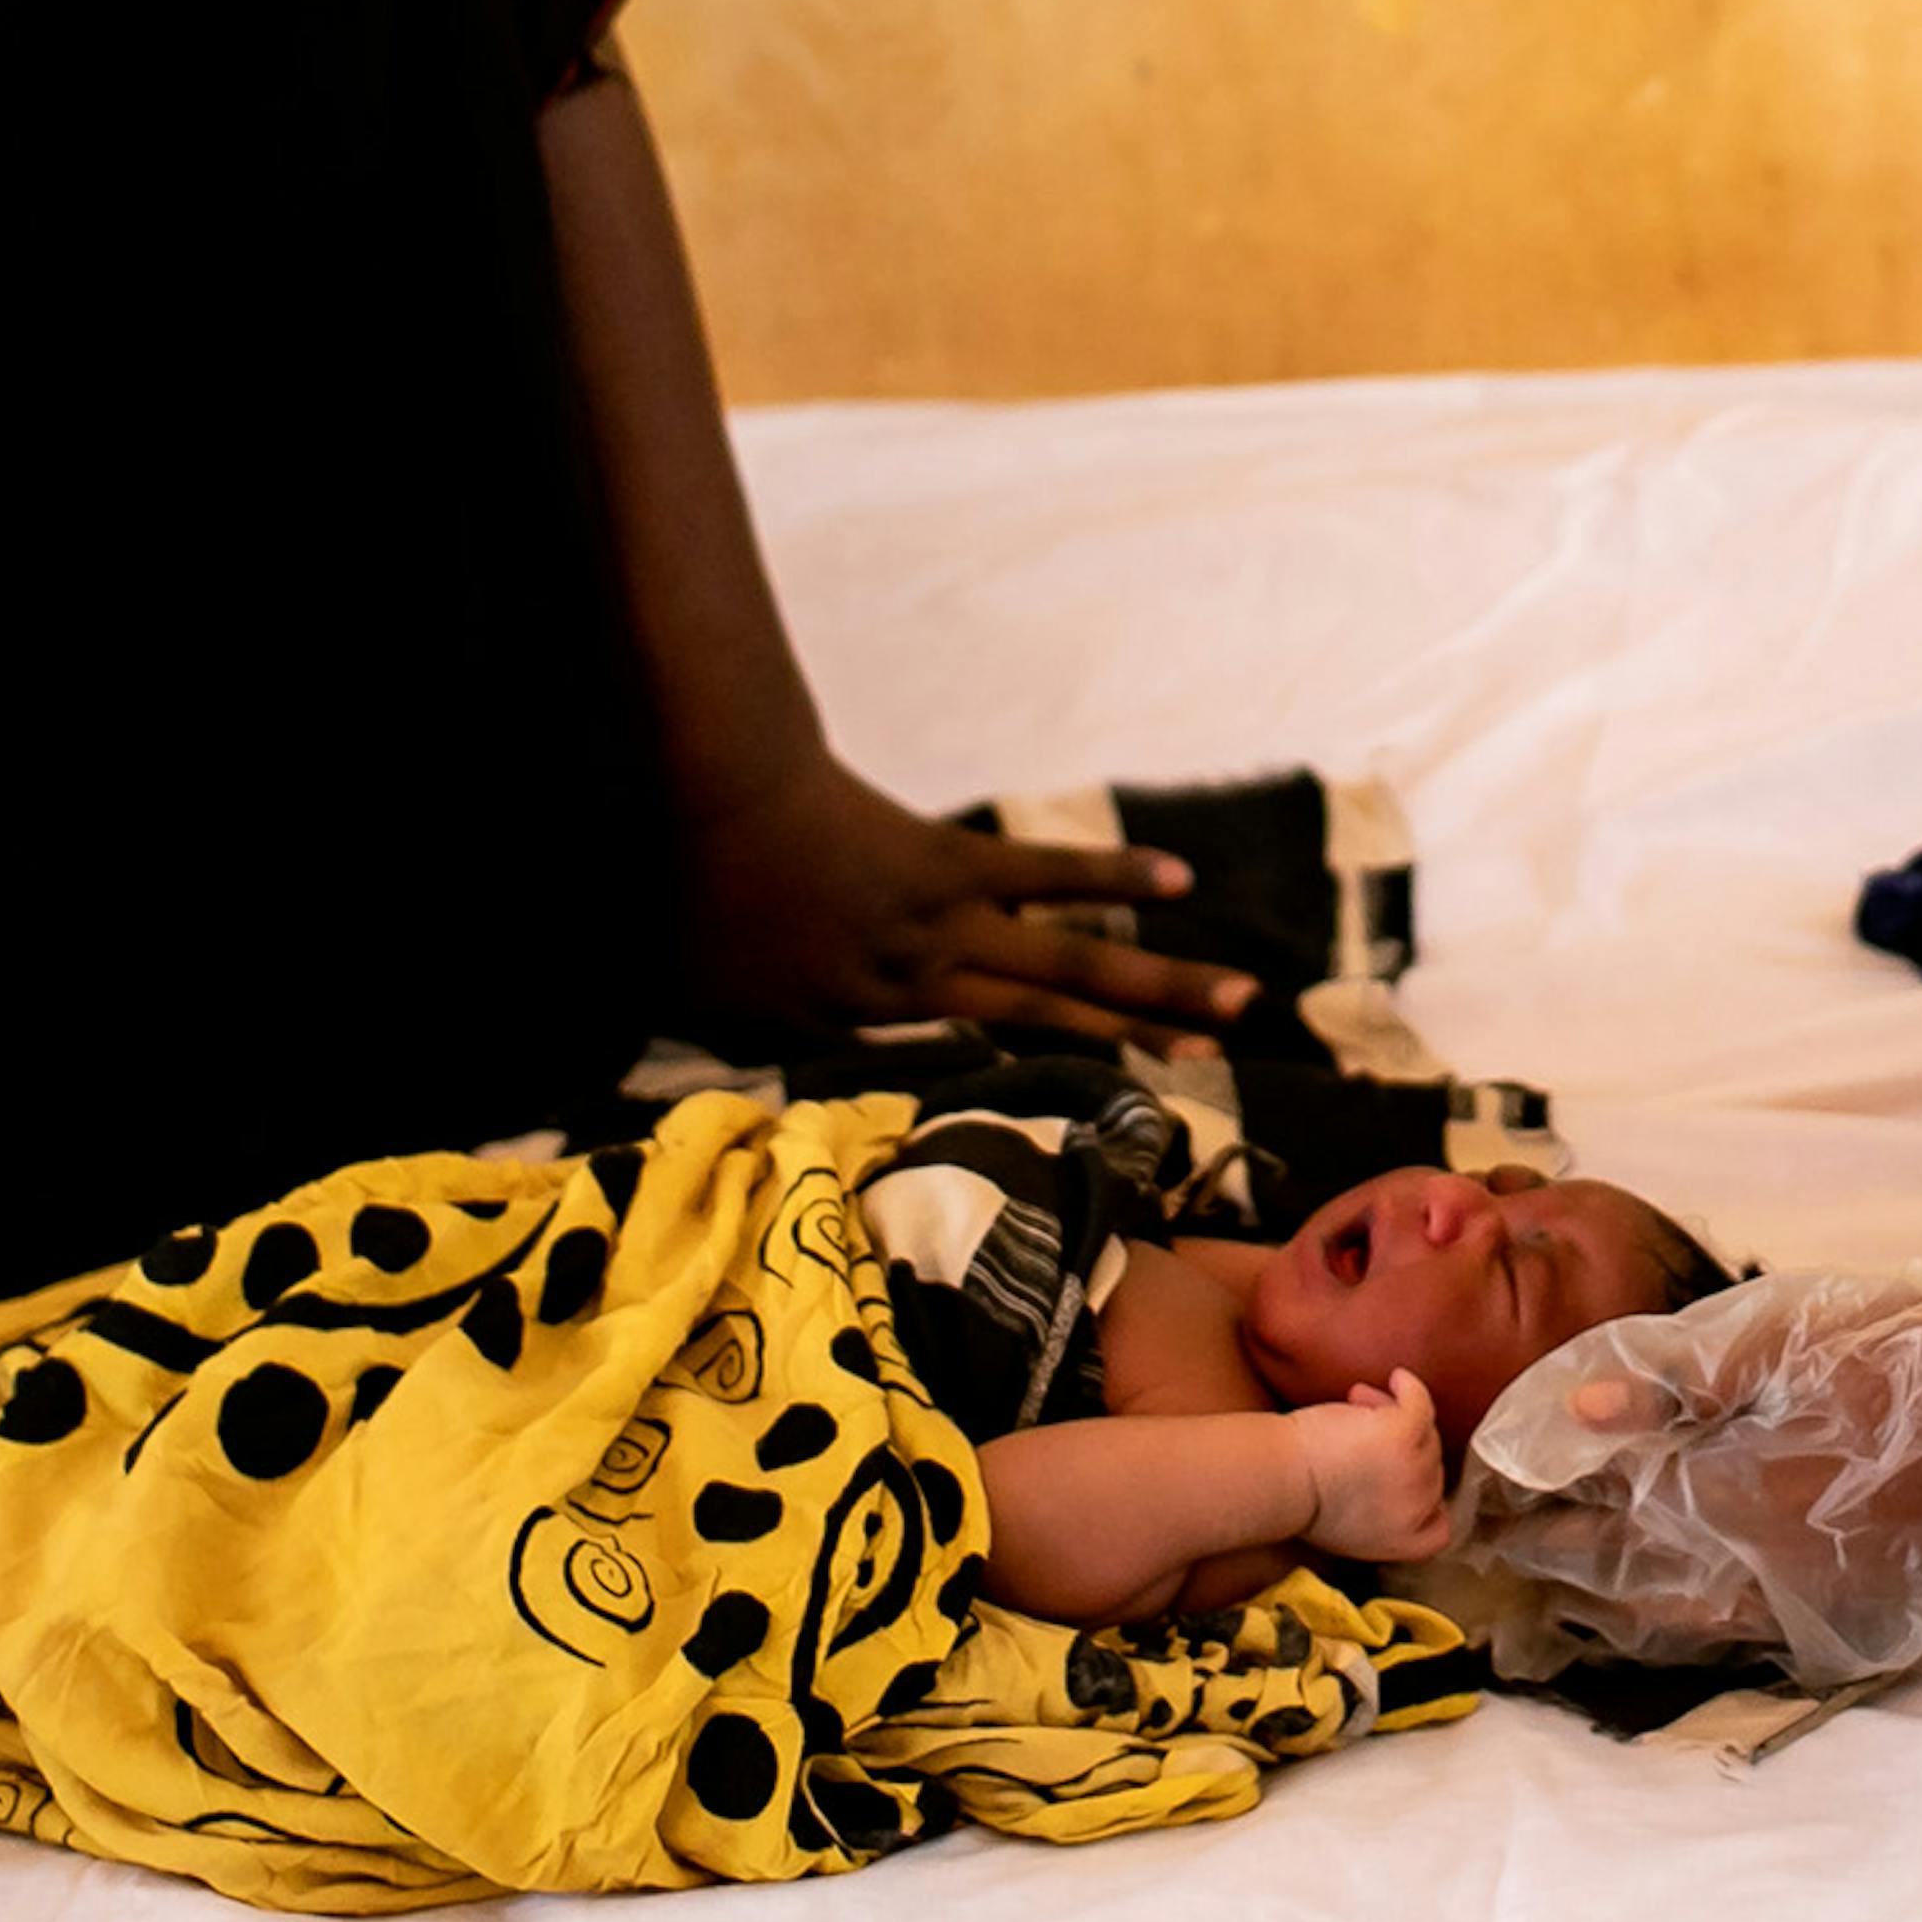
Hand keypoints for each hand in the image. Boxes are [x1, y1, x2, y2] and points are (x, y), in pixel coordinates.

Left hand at [682, 761, 1266, 1048]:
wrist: (710, 795)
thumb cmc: (685, 894)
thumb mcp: (696, 997)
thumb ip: (733, 1040)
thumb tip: (714, 1090)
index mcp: (858, 1023)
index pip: (955, 1068)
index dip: (1030, 1098)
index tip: (1088, 1127)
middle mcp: (922, 986)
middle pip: (1050, 1021)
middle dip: (1140, 1045)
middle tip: (1220, 1067)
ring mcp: (945, 923)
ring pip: (1069, 963)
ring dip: (1158, 984)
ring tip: (1236, 1001)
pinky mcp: (952, 862)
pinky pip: (1048, 875)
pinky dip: (1111, 879)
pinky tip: (1176, 883)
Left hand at [1283, 1372, 1452, 1562]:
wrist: (1280, 1481)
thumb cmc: (1296, 1500)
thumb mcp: (1347, 1532)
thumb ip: (1379, 1520)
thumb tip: (1387, 1488)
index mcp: (1401, 1541)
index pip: (1438, 1527)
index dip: (1429, 1502)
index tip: (1408, 1478)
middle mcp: (1416, 1509)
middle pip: (1429, 1468)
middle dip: (1400, 1447)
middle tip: (1364, 1428)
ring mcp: (1414, 1470)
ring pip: (1422, 1432)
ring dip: (1391, 1413)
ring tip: (1357, 1403)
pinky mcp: (1404, 1435)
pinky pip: (1420, 1403)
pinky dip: (1409, 1388)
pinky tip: (1397, 1380)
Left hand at [1455, 1245, 1921, 1686]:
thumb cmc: (1912, 1353)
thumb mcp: (1791, 1336)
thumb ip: (1684, 1374)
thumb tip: (1585, 1404)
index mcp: (1737, 1494)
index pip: (1604, 1511)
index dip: (1539, 1505)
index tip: (1484, 1497)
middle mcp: (1760, 1565)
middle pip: (1628, 1579)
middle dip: (1559, 1562)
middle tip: (1498, 1551)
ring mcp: (1807, 1595)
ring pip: (1680, 1619)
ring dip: (1612, 1601)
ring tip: (1554, 1586)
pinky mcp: (1847, 1605)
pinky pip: (1740, 1629)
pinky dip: (1684, 1620)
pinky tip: (1661, 1603)